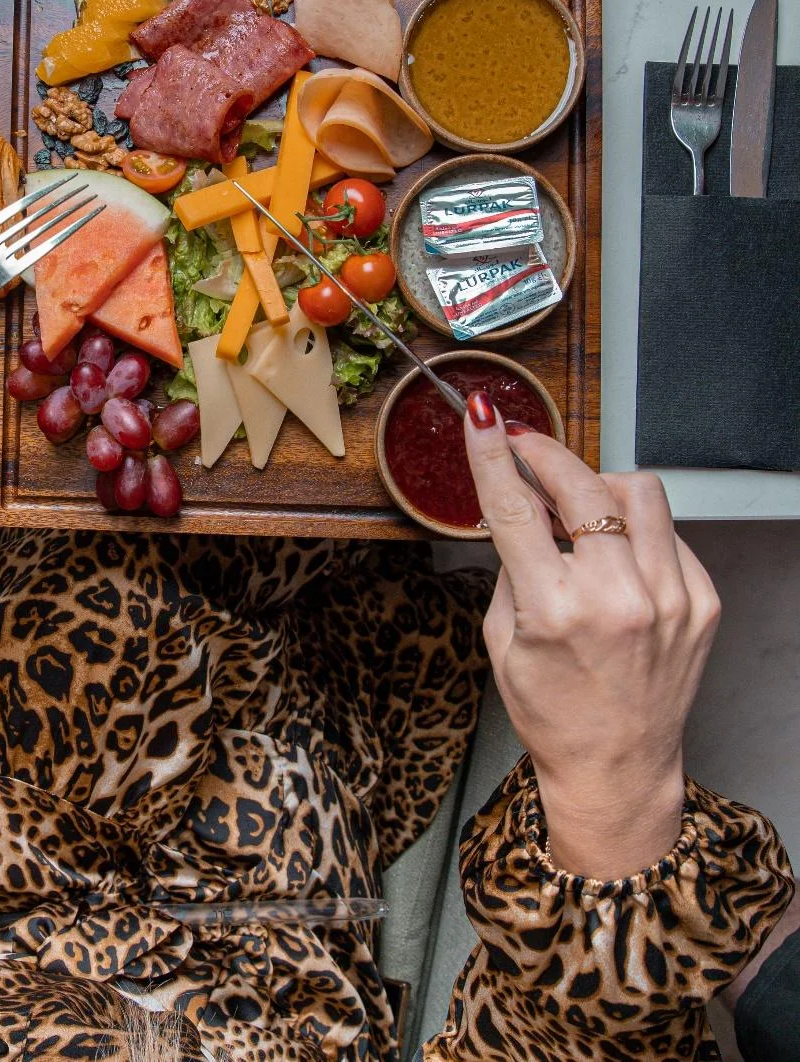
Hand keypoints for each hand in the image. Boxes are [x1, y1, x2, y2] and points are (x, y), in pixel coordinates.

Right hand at [464, 394, 720, 879]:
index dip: (494, 454)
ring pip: (638, 492)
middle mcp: (617, 600)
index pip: (515, 508)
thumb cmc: (552, 710)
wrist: (618, 767)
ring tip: (579, 505)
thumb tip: (518, 502)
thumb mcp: (503, 636)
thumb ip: (511, 564)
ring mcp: (669, 600)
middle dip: (545, 454)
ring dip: (598, 484)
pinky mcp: (702, 603)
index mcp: (555, 611)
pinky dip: (635, 528)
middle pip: (581, 485)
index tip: (481, 417)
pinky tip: (615, 554)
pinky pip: (667, 532)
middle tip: (526, 447)